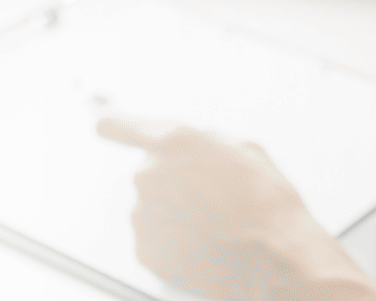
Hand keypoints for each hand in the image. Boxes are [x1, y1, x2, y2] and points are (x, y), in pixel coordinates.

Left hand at [98, 117, 375, 300]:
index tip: (105, 121)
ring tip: (210, 221)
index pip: (116, 124)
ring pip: (151, 206)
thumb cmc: (264, 202)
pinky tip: (201, 239)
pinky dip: (172, 239)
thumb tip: (198, 145)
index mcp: (173, 141)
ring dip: (173, 211)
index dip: (113, 123)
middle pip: (147, 171)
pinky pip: (153, 236)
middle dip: (172, 179)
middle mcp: (149, 175)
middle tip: (206, 194)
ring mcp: (143, 215)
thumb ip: (207, 140)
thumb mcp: (245, 149)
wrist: (270, 254)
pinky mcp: (145, 249)